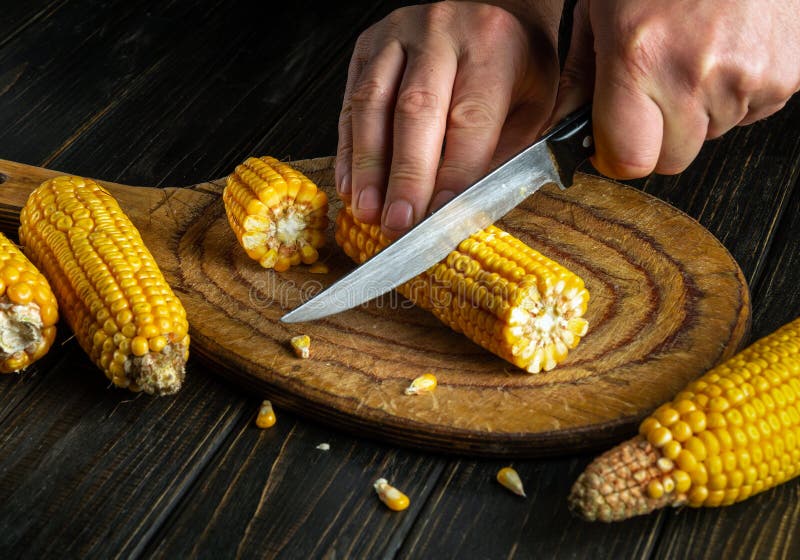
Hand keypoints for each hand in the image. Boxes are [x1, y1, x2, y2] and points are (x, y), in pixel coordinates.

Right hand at [336, 1, 561, 238]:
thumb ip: (503, 154)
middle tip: (398, 222)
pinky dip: (349, 151)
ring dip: (368, 167)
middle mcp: (440, 31)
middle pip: (415, 110)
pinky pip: (350, 102)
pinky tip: (352, 187)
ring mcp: (397, 34)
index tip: (441, 215)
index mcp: (491, 43)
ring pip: (372, 104)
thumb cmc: (515, 68)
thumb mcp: (533, 108)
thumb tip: (464, 208)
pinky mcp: (368, 46)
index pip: (470, 118)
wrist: (496, 12)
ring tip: (368, 211)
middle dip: (404, 175)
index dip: (454, 172)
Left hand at [554, 0, 799, 178]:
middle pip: (671, 159)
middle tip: (654, 93)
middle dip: (656, 138)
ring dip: (696, 114)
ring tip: (693, 58)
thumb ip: (580, 75)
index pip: (628, 159)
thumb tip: (562, 124)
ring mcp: (745, 79)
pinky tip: (725, 54)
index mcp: (638, 58)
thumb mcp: (601, 8)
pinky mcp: (784, 78)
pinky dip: (734, 96)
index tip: (610, 144)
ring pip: (710, 137)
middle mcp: (693, 75)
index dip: (615, 157)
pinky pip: (749, 115)